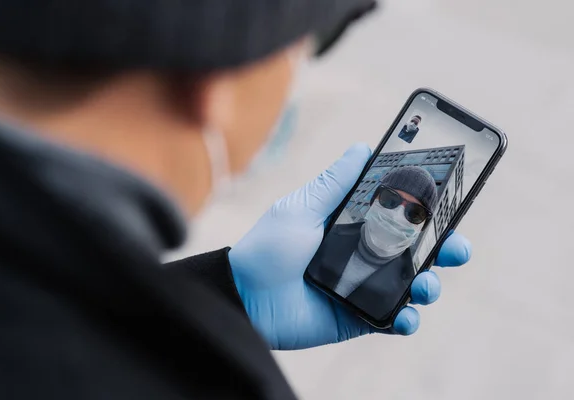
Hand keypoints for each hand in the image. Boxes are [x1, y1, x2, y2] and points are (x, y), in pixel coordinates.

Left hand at [228, 144, 470, 349]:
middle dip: (445, 248)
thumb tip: (362, 147)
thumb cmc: (268, 246)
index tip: (452, 203)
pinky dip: (407, 320)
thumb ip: (335, 183)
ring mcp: (364, 287)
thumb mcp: (302, 207)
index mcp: (354, 225)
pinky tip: (407, 315)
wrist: (244, 296)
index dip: (430, 212)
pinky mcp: (358, 317)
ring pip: (413, 286)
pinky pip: (393, 321)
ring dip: (431, 285)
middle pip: (417, 251)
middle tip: (457, 248)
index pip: (401, 216)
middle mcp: (364, 255)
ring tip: (427, 284)